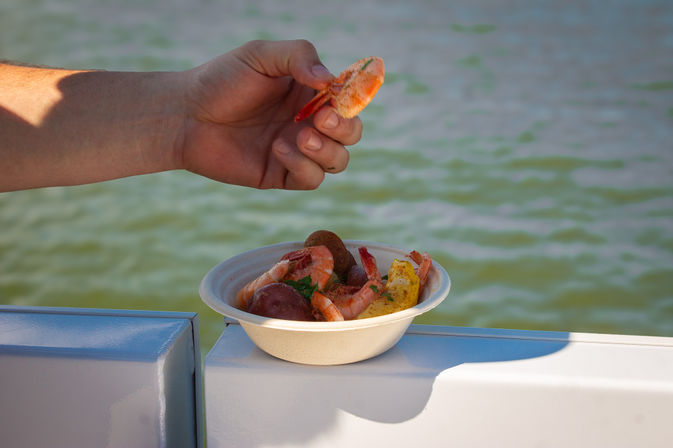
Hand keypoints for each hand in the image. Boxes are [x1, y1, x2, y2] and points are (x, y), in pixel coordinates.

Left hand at [179, 40, 362, 189]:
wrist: (184, 116)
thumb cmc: (220, 80)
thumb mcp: (260, 55)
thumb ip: (298, 57)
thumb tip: (330, 81)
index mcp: (309, 93)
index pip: (348, 100)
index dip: (351, 101)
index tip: (336, 97)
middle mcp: (308, 122)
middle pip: (351, 133)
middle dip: (345, 128)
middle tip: (321, 119)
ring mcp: (297, 151)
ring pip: (338, 161)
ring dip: (328, 150)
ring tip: (300, 137)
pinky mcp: (282, 175)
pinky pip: (311, 179)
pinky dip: (304, 166)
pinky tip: (279, 149)